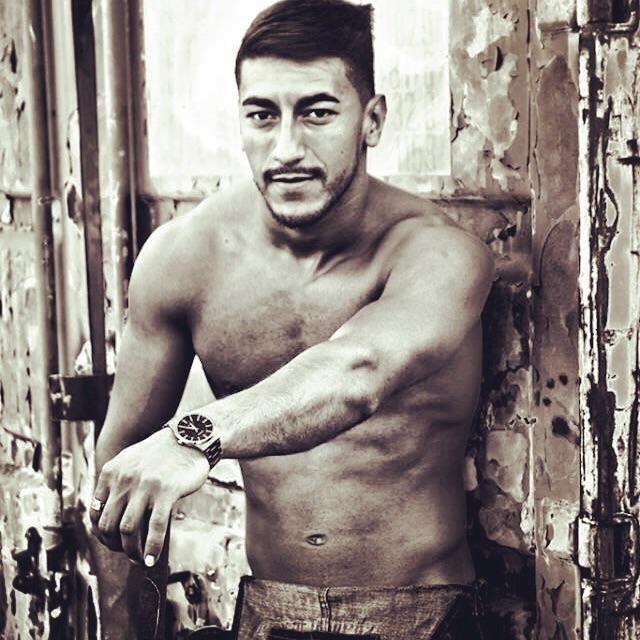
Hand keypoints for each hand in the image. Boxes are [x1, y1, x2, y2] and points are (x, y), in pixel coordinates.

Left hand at [90, 426, 209, 565]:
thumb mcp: (130, 461)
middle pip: (108, 525)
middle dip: (114, 546)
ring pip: (127, 530)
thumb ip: (116, 483)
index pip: (95, 512)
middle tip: (126, 552)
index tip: (112, 542)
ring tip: (139, 559)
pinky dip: (151, 548)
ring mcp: (145, 485)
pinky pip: (155, 527)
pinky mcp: (166, 491)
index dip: (101, 533)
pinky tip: (152, 559)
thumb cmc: (162, 453)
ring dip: (131, 551)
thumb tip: (105, 514)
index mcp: (111, 472)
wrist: (190, 437)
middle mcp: (124, 479)